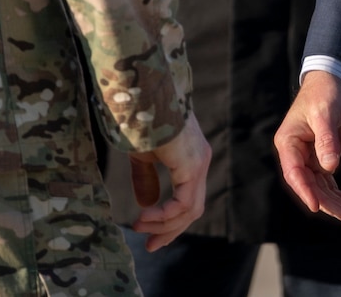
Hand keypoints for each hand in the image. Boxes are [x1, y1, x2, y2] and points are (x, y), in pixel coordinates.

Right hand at [128, 112, 211, 251]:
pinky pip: (183, 203)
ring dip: (165, 224)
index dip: (169, 220)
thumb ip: (146, 179)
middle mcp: (199, 162)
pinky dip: (165, 214)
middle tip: (150, 245)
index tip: (149, 235)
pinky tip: (145, 216)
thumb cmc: (140, 119)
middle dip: (170, 230)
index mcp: (190, 158)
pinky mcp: (192, 165)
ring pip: (189, 210)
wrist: (143, 94)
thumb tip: (147, 205)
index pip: (187, 199)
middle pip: (192, 210)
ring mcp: (198, 164)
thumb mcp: (142, 155)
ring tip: (141, 228)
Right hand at [274, 72, 340, 220]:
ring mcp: (308, 157)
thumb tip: (330, 168)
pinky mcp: (321, 157)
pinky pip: (327, 181)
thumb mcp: (324, 114)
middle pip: (308, 184)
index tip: (316, 206)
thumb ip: (326, 140)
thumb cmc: (324, 93)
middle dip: (326, 201)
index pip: (294, 172)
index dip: (304, 191)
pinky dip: (338, 192)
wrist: (333, 81)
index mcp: (288, 142)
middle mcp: (295, 153)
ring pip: (319, 186)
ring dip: (335, 200)